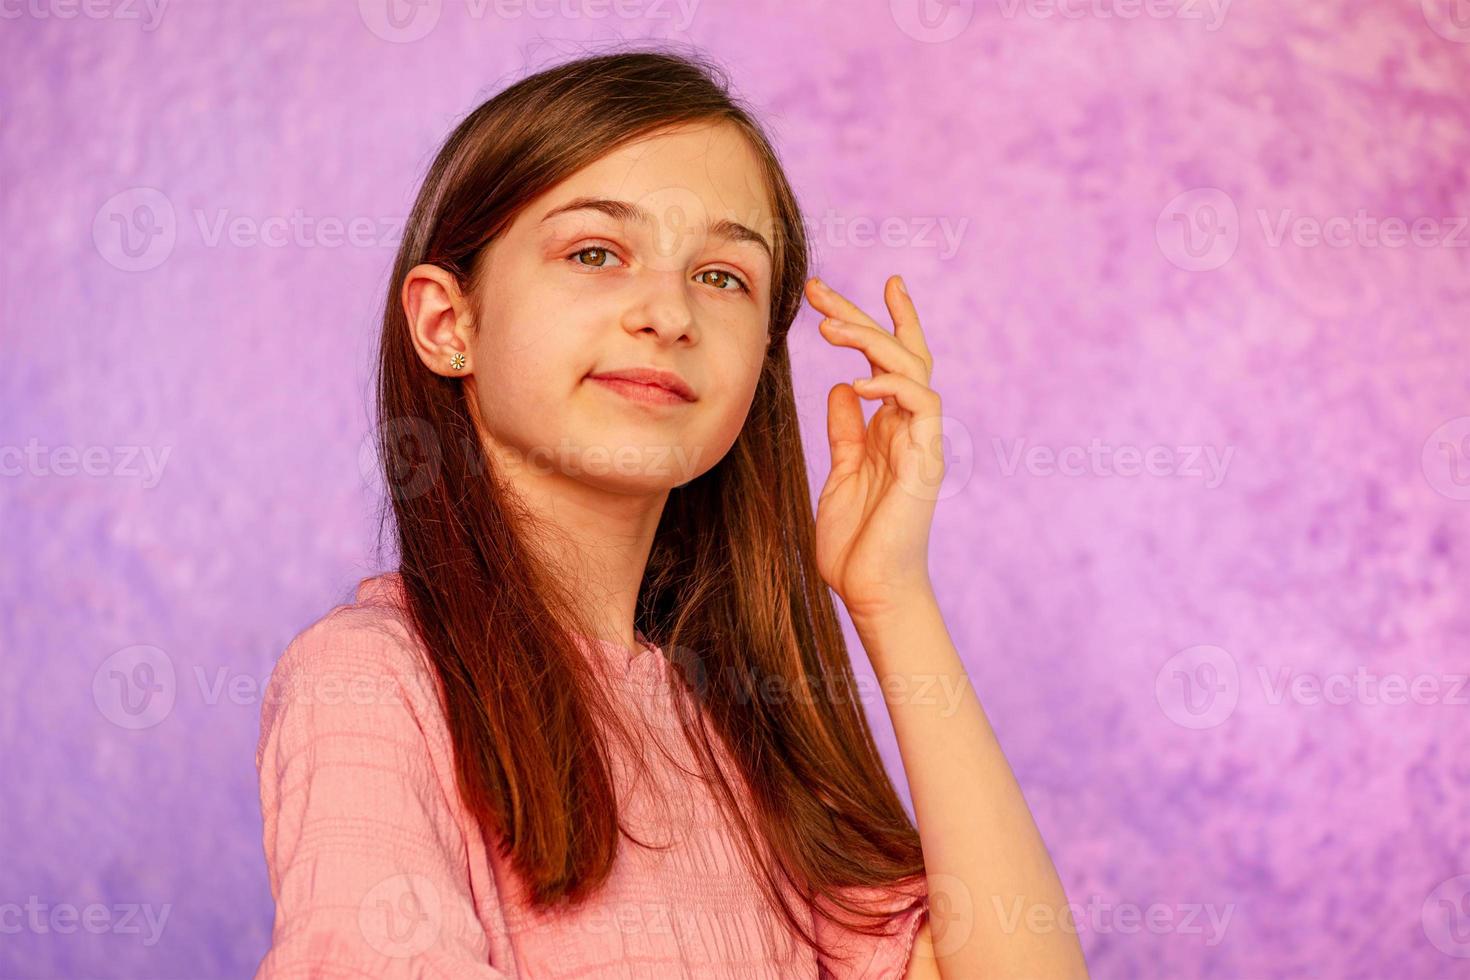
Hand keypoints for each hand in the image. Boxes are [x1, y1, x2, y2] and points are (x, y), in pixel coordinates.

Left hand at [807, 274, 945, 625]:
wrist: (872, 590)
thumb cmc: (856, 542)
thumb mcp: (841, 473)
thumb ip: (846, 431)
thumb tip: (841, 387)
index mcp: (890, 428)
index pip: (891, 362)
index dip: (877, 321)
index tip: (850, 289)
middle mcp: (910, 428)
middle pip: (898, 352)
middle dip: (860, 315)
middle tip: (817, 289)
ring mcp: (921, 441)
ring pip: (912, 368)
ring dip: (871, 341)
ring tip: (828, 328)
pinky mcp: (925, 461)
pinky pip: (921, 407)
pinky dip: (892, 387)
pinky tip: (858, 382)